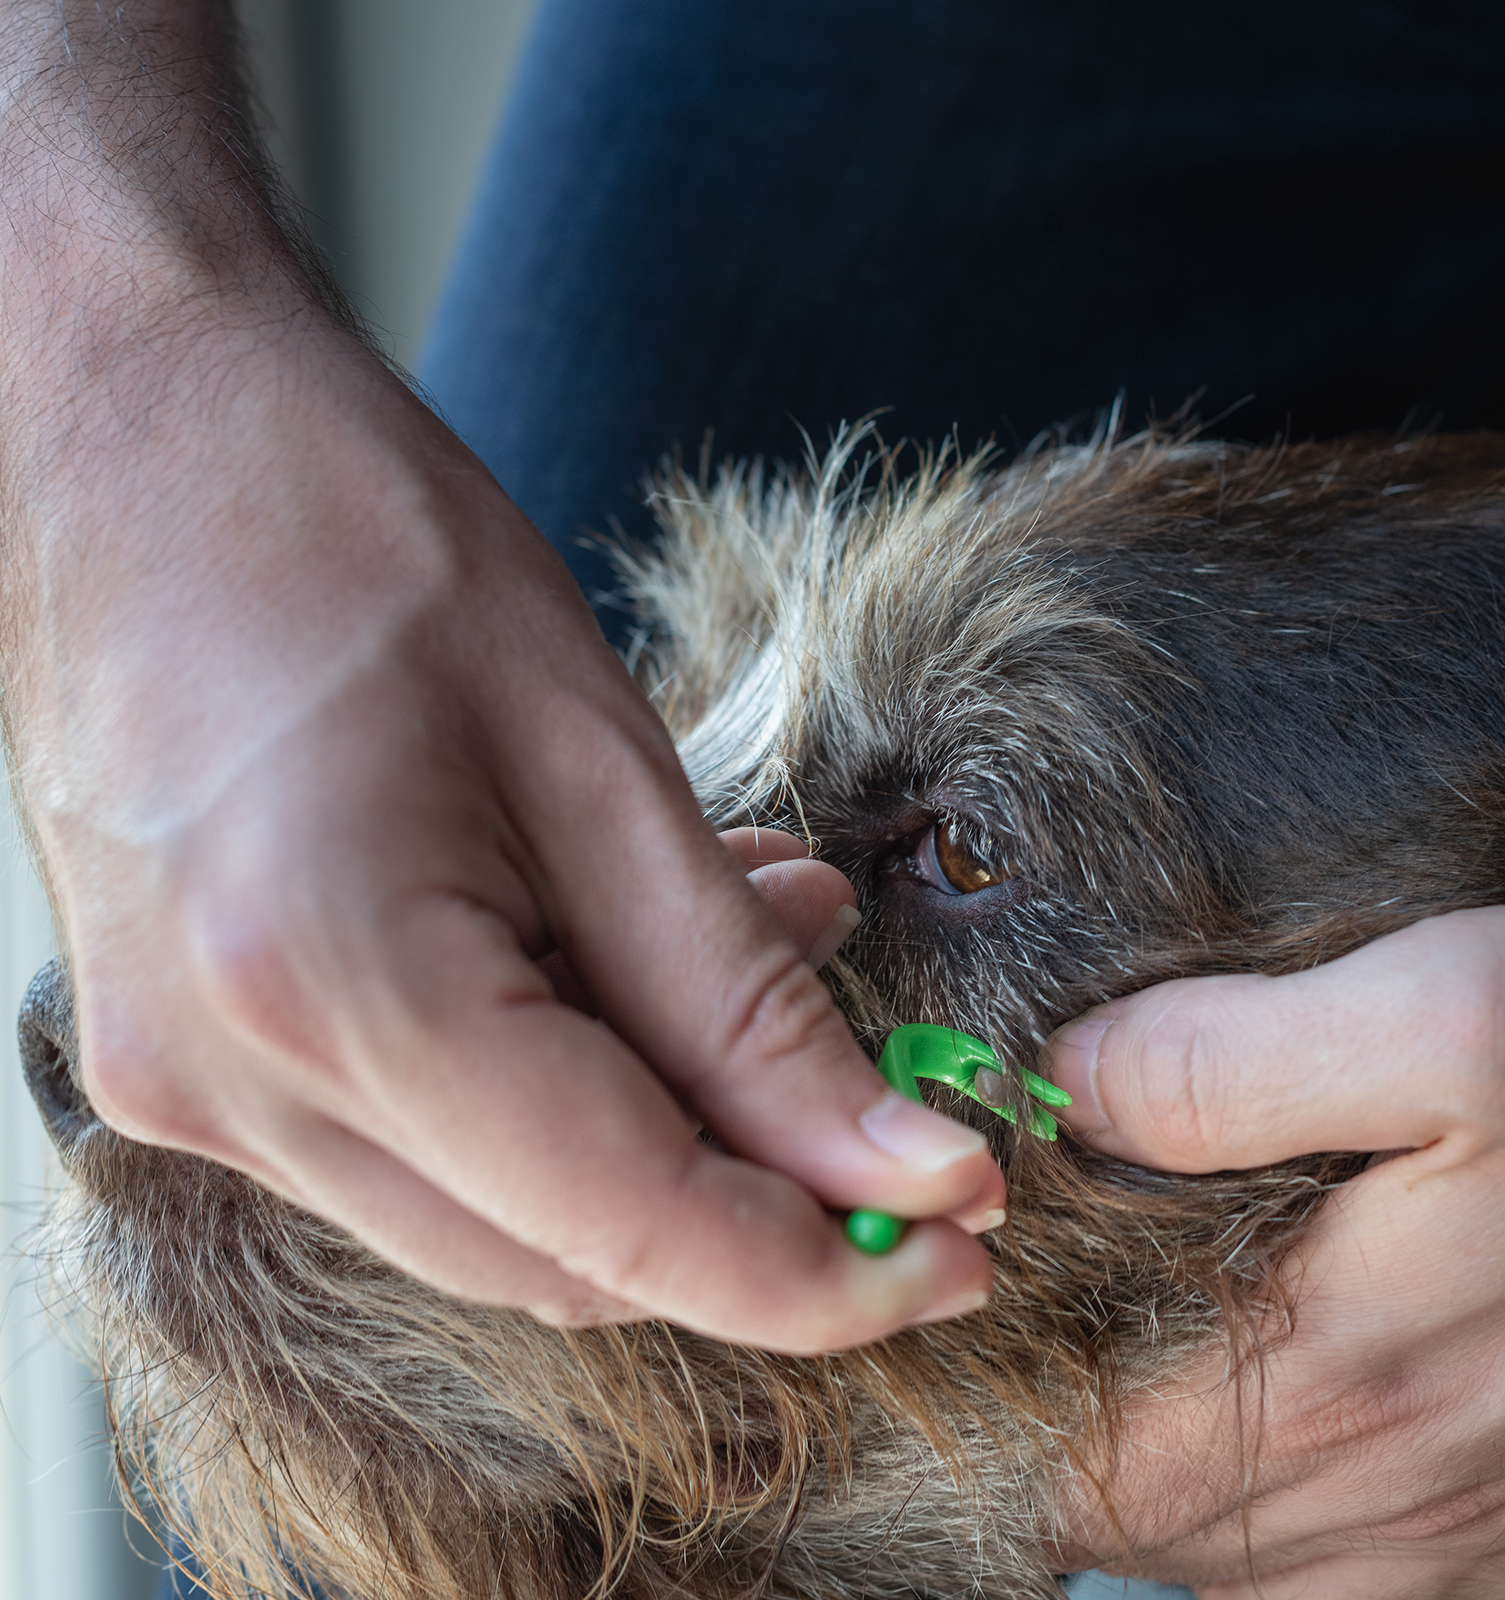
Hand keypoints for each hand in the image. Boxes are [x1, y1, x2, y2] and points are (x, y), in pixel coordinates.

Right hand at [1, 2, 1001, 1355]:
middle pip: (560, 1252)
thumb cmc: (362, 538)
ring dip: (661, 1138)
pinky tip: (629, 965)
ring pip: (493, 1216)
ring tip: (774, 967)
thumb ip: (740, 996)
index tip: (963, 1248)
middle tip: (897, 1121)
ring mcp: (187, 1087)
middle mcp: (230, 1085)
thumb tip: (889, 1158)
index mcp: (331, 987)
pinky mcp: (188, 1059)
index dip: (816, 1269)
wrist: (140, 440)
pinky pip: (416, 1143)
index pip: (624, 1224)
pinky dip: (556, 1091)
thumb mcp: (597, 758)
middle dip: (752, 1210)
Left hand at [1041, 895, 1504, 1597]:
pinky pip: (1369, 1581)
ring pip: (1255, 1571)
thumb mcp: (1455, 1016)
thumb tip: (1060, 1093)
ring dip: (1175, 1485)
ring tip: (1135, 1362)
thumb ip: (1230, 1067)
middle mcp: (1417, 1499)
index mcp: (1355, 1378)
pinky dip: (1295, 1524)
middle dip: (1068, 1440)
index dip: (998, 1396)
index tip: (960, 1308)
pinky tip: (1290, 1422)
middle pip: (1157, 1527)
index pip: (1085, 1465)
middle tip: (1028, 1319)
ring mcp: (1498, 1541)